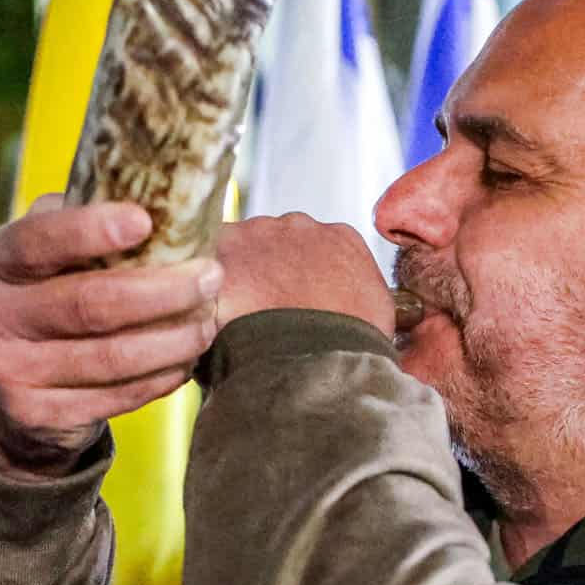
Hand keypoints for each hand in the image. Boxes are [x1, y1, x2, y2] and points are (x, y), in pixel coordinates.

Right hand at [0, 194, 221, 478]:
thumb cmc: (56, 301)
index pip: (40, 239)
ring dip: (173, 339)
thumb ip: (90, 226)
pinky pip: (114, 396)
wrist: (15, 396)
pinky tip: (185, 362)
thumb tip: (168, 195)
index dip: (91, 229)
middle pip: (90, 302)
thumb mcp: (57, 258)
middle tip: (211, 277)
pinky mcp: (35, 414)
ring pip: (110, 355)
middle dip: (164, 290)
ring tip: (209, 322)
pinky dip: (159, 378)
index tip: (144, 221)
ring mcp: (8, 369)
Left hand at [215, 214, 393, 334]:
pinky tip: (209, 305)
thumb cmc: (350, 347)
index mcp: (342, 239)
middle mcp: (302, 226)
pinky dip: (205, 277)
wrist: (315, 358)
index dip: (299, 275)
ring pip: (241, 243)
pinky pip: (205, 253)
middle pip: (276, 240)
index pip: (315, 247)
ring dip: (236, 270)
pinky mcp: (225, 244)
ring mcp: (262, 231)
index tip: (290, 298)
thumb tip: (355, 305)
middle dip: (267, 267)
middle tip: (258, 306)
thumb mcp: (378, 317)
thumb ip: (364, 295)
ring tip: (232, 311)